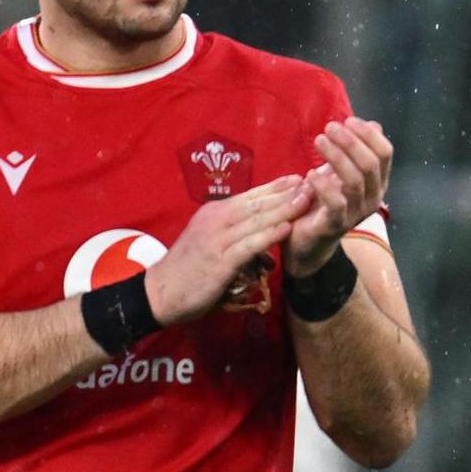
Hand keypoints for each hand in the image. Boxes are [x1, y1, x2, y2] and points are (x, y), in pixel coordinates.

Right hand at [144, 176, 307, 326]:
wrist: (159, 292)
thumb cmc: (186, 269)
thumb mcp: (208, 241)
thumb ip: (233, 233)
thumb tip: (261, 234)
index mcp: (213, 213)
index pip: (249, 196)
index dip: (275, 187)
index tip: (297, 178)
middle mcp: (215, 220)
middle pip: (256, 204)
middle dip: (285, 193)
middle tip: (311, 183)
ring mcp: (217, 240)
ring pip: (256, 220)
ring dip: (284, 209)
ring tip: (306, 199)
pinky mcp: (220, 261)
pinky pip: (249, 244)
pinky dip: (269, 235)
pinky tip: (287, 228)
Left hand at [286, 119, 392, 276]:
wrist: (307, 240)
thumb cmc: (323, 201)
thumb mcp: (339, 172)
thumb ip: (355, 151)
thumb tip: (374, 124)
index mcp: (378, 182)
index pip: (385, 153)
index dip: (369, 134)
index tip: (348, 120)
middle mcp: (373, 197)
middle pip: (370, 164)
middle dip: (350, 141)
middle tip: (329, 127)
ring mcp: (357, 213)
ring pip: (354, 180)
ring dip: (336, 157)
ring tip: (319, 141)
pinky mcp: (337, 225)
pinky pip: (336, 203)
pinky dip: (323, 185)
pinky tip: (310, 173)